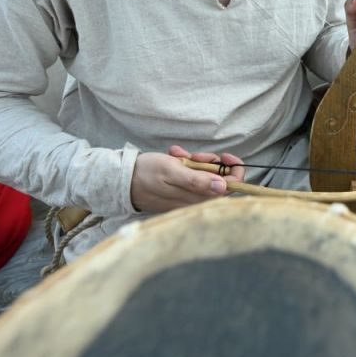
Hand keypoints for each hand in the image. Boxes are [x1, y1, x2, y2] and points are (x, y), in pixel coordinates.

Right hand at [129, 145, 245, 212]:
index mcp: (196, 198)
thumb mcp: (172, 171)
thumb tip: (223, 187)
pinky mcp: (180, 192)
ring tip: (178, 155)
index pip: (231, 188)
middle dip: (209, 162)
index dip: (233, 170)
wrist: (122, 180)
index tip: (226, 156)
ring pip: (204, 175)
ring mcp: (188, 197)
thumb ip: (197, 181)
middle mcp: (195, 201)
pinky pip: (192, 176)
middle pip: (219, 180)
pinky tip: (174, 158)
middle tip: (194, 155)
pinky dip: (186, 165)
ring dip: (195, 161)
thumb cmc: (146, 174)